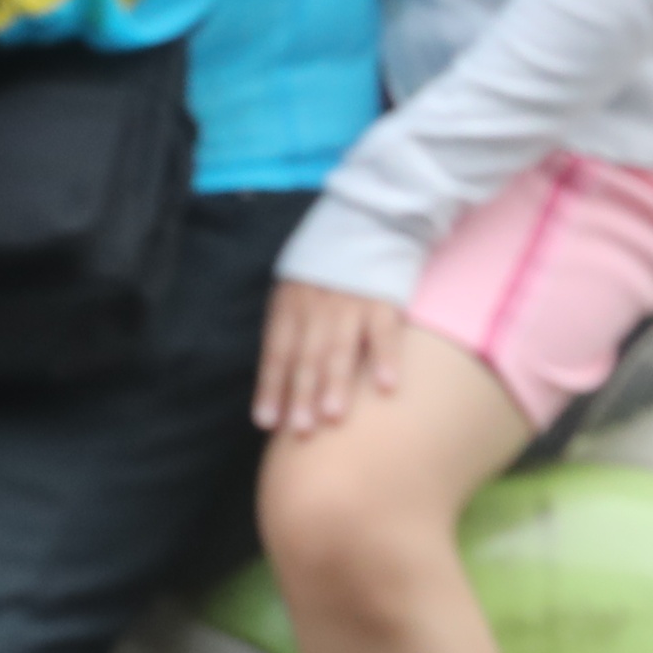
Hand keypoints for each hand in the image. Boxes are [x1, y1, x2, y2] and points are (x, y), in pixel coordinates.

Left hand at [253, 277, 404, 435]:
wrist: (367, 223)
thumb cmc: (324, 270)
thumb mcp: (294, 290)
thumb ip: (289, 330)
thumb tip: (277, 384)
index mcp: (289, 305)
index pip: (276, 352)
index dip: (271, 387)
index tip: (266, 422)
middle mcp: (315, 305)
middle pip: (305, 355)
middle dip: (301, 394)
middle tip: (299, 430)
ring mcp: (349, 302)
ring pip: (339, 346)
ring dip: (335, 382)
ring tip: (332, 416)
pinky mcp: (383, 298)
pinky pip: (385, 331)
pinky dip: (385, 357)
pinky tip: (386, 386)